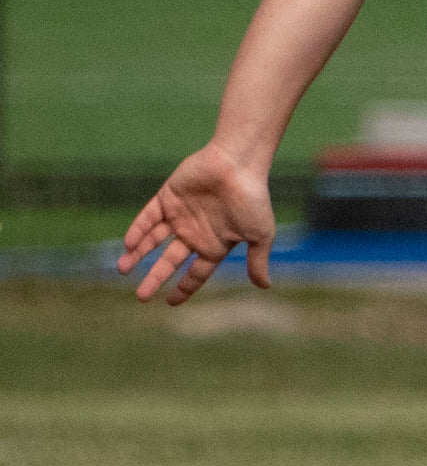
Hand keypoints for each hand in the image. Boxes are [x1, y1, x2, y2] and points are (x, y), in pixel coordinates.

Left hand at [117, 144, 274, 304]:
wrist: (238, 163)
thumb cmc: (254, 199)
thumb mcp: (261, 235)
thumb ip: (258, 261)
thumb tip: (266, 287)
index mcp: (215, 244)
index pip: (196, 272)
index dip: (184, 288)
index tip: (169, 302)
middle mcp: (195, 232)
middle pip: (170, 261)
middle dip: (155, 278)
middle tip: (141, 297)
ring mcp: (180, 215)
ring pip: (154, 240)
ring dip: (138, 254)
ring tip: (122, 270)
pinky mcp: (168, 197)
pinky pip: (148, 217)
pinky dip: (138, 230)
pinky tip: (129, 244)